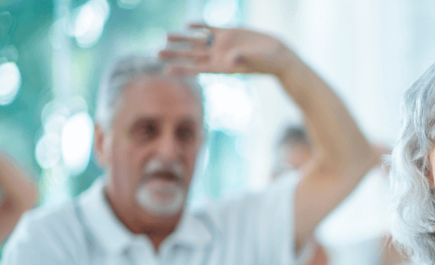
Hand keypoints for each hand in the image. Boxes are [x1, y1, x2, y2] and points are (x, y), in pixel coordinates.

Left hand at [159, 24, 295, 76]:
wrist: (277, 54)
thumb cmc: (268, 62)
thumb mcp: (254, 61)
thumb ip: (241, 59)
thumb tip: (230, 59)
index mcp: (222, 67)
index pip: (197, 69)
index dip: (181, 68)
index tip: (166, 70)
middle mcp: (218, 56)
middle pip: (191, 55)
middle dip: (175, 53)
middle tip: (156, 53)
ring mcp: (222, 44)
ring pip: (196, 41)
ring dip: (182, 39)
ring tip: (166, 36)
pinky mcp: (228, 33)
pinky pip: (209, 29)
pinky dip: (199, 26)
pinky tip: (188, 24)